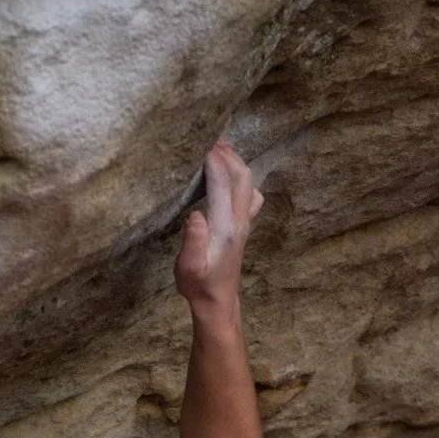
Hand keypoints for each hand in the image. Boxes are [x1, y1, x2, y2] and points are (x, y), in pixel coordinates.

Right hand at [174, 139, 263, 309]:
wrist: (218, 300)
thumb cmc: (199, 284)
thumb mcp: (188, 268)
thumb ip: (193, 242)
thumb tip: (195, 215)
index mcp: (225, 226)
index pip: (222, 184)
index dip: (213, 161)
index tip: (200, 143)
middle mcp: (240, 220)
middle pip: (242, 176)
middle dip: (228, 154)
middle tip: (211, 137)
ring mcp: (245, 221)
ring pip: (248, 182)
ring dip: (236, 161)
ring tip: (219, 148)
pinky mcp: (244, 225)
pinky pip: (249, 193)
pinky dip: (240, 176)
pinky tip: (229, 174)